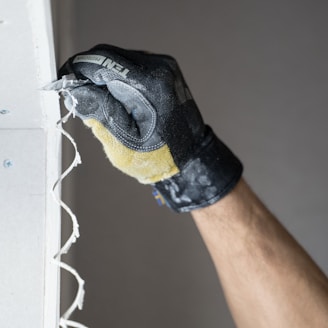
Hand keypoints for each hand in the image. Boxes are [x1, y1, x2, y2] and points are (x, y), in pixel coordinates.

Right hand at [58, 44, 242, 211]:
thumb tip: (74, 90)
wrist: (189, 157)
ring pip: (119, 61)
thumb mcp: (124, 142)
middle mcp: (159, 67)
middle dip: (88, 75)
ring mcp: (164, 67)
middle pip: (109, 57)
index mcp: (149, 84)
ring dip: (102, 78)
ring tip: (101, 105)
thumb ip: (99, 112)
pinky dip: (117, 80)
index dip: (77, 70)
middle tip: (79, 97)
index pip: (102, 62)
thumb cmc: (160, 157)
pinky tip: (117, 101)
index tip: (63, 84)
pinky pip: (131, 67)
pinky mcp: (163, 72)